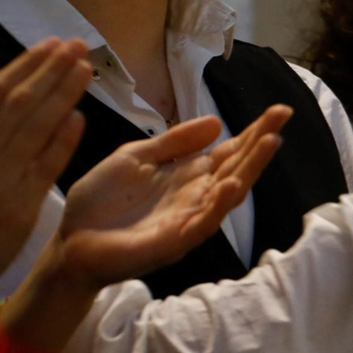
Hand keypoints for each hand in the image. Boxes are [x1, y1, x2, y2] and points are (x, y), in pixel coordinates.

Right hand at [0, 37, 92, 306]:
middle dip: (52, 69)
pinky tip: (80, 116)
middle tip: (78, 45)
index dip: (27, 64)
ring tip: (86, 69)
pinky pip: (46, 163)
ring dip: (64, 92)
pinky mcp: (18, 204)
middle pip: (20, 101)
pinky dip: (64, 137)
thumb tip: (18, 101)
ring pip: (36, 124)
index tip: (51, 45)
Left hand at [0, 105, 290, 352]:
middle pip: (236, 167)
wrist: (68, 242)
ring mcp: (187, 220)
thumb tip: (217, 122)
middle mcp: (195, 197)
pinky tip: (232, 186)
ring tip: (270, 142)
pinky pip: (200, 224)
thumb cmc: (101, 202)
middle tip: (283, 115)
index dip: (252, 131)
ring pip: (228, 193)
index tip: (278, 110)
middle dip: (260, 142)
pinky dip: (218, 206)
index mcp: (187, 175)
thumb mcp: (135, 157)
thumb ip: (174, 142)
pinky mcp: (171, 242)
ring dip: (250, 169)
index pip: (228, 151)